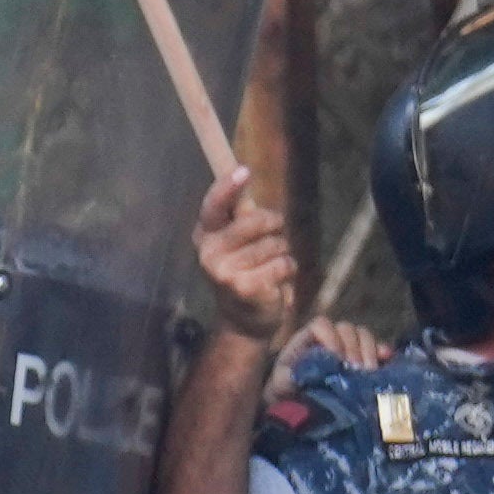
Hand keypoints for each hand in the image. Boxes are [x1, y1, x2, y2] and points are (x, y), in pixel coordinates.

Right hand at [185, 160, 295, 327]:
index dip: (228, 187)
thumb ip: (240, 215)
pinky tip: (275, 284)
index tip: (244, 170)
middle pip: (256, 220)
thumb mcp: (240, 242)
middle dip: (274, 225)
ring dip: (281, 254)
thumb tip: (241, 173)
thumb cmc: (246, 271)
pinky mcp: (245, 287)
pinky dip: (287, 271)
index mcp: (206, 235)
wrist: (245, 322)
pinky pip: (283, 264)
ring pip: (275, 243)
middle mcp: (210, 253)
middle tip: (272, 240)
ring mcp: (225, 271)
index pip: (214, 206)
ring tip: (269, 270)